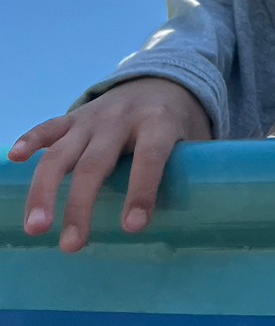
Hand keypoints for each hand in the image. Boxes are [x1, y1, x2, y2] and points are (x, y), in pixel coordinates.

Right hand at [8, 77, 211, 251]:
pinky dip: (31, 140)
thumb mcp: (194, 138)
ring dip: (45, 190)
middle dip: (81, 205)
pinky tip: (14, 159)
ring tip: (36, 228)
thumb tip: (203, 215)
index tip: (133, 228)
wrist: (163, 80)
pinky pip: (49, 127)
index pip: (150, 157)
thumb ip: (196, 169)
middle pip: (96, 163)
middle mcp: (123, 118)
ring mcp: (94, 116)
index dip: (143, 190)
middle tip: (72, 245)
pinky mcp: (74, 117)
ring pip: (62, 152)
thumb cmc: (180, 123)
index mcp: (160, 122)